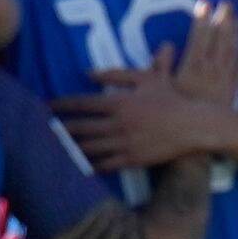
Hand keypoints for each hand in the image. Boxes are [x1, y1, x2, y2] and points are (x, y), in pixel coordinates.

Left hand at [57, 59, 231, 173]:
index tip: (48, 106)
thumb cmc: (171, 98)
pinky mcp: (132, 159)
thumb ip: (117, 73)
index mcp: (119, 102)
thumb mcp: (147, 78)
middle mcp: (117, 124)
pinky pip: (105, 164)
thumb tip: (89, 71)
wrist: (194, 125)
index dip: (62, 104)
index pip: (82, 103)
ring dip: (70, 149)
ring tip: (54, 149)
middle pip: (80, 128)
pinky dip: (89, 166)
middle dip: (60, 129)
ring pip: (89, 148)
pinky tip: (78, 167)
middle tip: (43, 130)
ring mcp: (124, 143)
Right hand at [166, 3, 237, 109]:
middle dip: (223, 20)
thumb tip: (167, 44)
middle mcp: (211, 70)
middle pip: (220, 40)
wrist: (197, 138)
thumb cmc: (173, 113)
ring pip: (232, 51)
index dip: (202, 20)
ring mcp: (224, 80)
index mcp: (192, 67)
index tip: (203, 3)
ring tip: (237, 17)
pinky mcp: (232, 91)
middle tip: (226, 3)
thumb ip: (160, 65)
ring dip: (235, 34)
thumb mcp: (159, 88)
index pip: (199, 37)